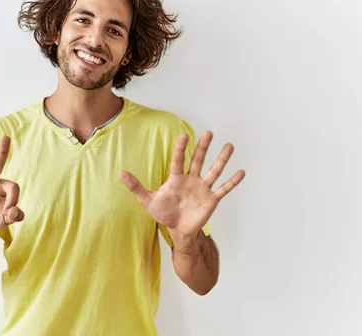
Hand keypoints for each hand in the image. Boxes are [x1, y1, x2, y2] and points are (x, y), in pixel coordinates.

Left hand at [119, 131, 244, 237]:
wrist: (177, 230)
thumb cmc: (164, 213)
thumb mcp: (147, 200)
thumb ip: (136, 186)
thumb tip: (120, 173)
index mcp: (176, 178)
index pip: (178, 160)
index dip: (181, 148)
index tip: (184, 135)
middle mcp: (191, 180)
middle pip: (198, 160)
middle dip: (203, 147)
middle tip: (208, 132)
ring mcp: (203, 189)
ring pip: (214, 171)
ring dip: (222, 159)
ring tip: (229, 145)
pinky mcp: (211, 200)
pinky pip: (223, 189)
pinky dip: (232, 182)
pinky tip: (241, 171)